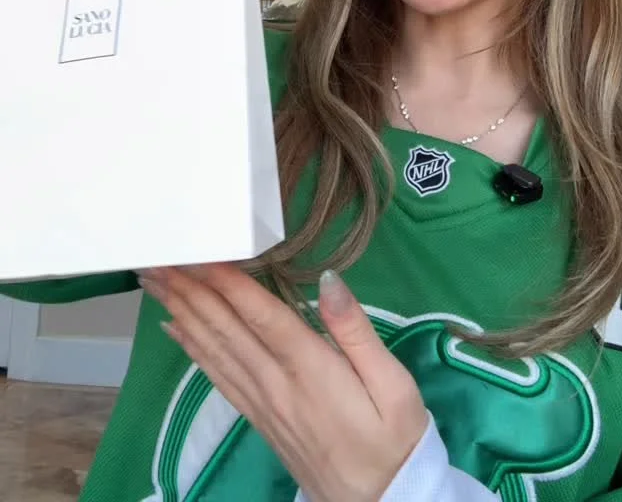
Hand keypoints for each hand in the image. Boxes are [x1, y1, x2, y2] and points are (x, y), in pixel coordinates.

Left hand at [139, 265, 428, 501]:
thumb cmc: (394, 440)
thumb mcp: (394, 385)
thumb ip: (356, 330)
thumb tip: (329, 280)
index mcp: (310, 368)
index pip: (260, 315)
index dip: (227, 282)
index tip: (199, 252)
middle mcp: (276, 384)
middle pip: (226, 328)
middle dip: (190, 290)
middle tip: (158, 258)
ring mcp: (262, 403)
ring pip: (214, 349)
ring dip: (182, 311)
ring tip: (156, 282)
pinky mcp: (258, 418)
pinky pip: (217, 376)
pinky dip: (192, 348)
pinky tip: (175, 328)